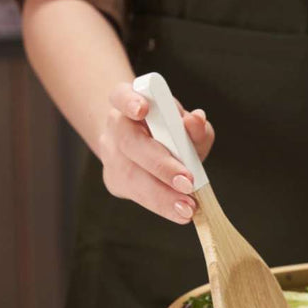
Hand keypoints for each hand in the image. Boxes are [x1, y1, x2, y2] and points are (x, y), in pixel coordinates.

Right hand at [99, 82, 214, 223]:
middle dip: (161, 165)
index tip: (143, 109)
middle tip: (188, 183)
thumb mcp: (186, 124)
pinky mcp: (114, 180)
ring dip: (162, 195)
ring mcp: (111, 154)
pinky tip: (179, 212)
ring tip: (187, 208)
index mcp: (128, 101)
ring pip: (132, 176)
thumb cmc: (170, 130)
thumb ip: (194, 125)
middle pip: (131, 143)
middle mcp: (116, 126)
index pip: (121, 95)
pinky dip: (160, 205)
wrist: (147, 145)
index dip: (130, 101)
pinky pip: (136, 195)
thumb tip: (197, 121)